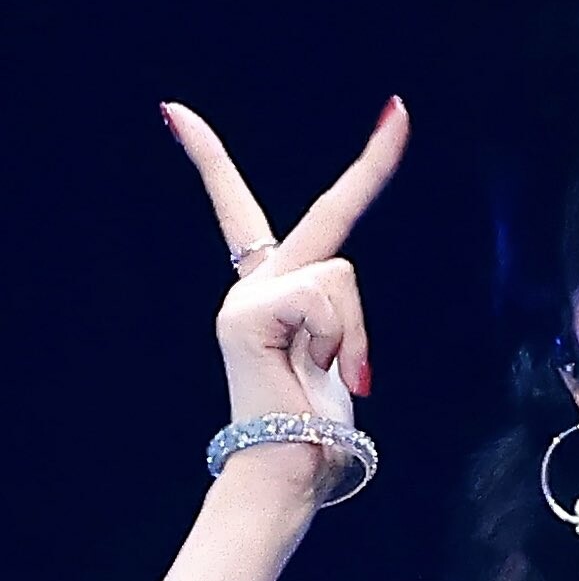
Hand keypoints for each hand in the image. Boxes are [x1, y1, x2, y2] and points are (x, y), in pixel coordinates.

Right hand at [164, 95, 409, 503]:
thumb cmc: (311, 427)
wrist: (287, 469)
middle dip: (373, 166)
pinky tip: (318, 369)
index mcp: (268, 291)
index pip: (238, 212)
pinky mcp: (249, 313)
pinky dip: (340, 339)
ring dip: (353, 332)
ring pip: (339, 277)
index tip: (175, 111)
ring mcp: (247, 298)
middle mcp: (252, 287)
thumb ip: (335, 324)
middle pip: (326, 215)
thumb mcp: (334, 362)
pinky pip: (324, 301)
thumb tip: (353, 372)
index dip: (210, 161)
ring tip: (334, 373)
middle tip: (401, 112)